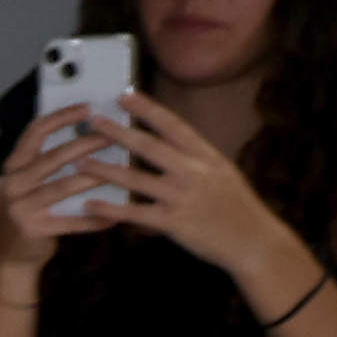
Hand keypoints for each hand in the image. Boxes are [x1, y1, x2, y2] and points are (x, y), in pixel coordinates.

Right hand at [0, 113, 126, 292]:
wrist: (6, 251)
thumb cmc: (29, 208)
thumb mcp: (30, 181)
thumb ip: (50, 161)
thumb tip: (94, 134)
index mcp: (14, 166)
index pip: (35, 132)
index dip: (61, 117)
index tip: (89, 107)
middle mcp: (13, 183)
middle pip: (55, 157)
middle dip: (89, 143)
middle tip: (117, 134)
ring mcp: (21, 207)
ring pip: (65, 186)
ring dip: (97, 177)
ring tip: (124, 170)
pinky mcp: (33, 229)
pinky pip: (71, 222)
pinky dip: (95, 219)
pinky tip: (116, 216)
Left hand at [84, 95, 317, 300]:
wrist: (255, 242)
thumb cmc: (238, 208)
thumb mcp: (223, 174)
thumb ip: (196, 159)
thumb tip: (172, 141)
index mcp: (207, 157)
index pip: (174, 126)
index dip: (148, 109)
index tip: (126, 95)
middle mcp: (195, 173)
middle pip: (151, 147)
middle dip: (119, 132)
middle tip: (93, 120)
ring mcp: (184, 197)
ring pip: (138, 179)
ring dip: (105, 170)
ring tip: (80, 162)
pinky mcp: (175, 223)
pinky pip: (137, 214)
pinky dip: (111, 209)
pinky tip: (90, 205)